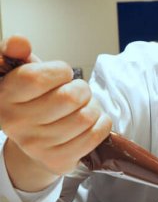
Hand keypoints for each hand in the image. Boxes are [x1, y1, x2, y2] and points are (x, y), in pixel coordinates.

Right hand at [0, 36, 111, 190]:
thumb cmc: (34, 102)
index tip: (63, 74)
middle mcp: (16, 124)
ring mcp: (38, 146)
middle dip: (82, 89)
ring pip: (85, 117)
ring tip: (85, 108)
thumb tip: (20, 41)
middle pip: (68, 98)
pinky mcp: (59, 160)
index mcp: (4, 98)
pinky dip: (102, 124)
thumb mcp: (21, 74)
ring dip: (93, 108)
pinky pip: (94, 136)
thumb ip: (17, 54)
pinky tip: (95, 121)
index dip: (60, 71)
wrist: (36, 143)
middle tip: (79, 92)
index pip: (37, 79)